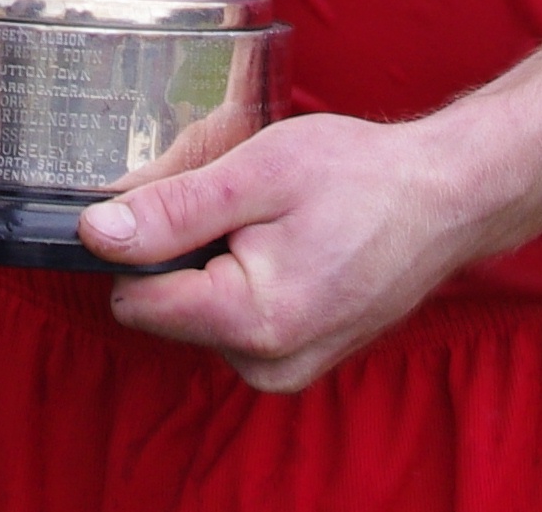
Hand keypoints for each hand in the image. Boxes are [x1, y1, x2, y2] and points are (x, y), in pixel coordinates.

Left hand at [76, 112, 496, 393]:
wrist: (444, 199)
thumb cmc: (360, 176)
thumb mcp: (257, 173)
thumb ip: (173, 211)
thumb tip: (97, 235)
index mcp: (252, 320)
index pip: (136, 299)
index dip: (138, 242)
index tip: (173, 199)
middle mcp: (266, 363)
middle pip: (166, 306)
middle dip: (185, 248)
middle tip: (238, 199)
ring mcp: (286, 368)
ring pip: (199, 312)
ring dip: (216, 262)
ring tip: (268, 217)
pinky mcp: (298, 359)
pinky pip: (235, 321)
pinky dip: (245, 278)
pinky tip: (285, 240)